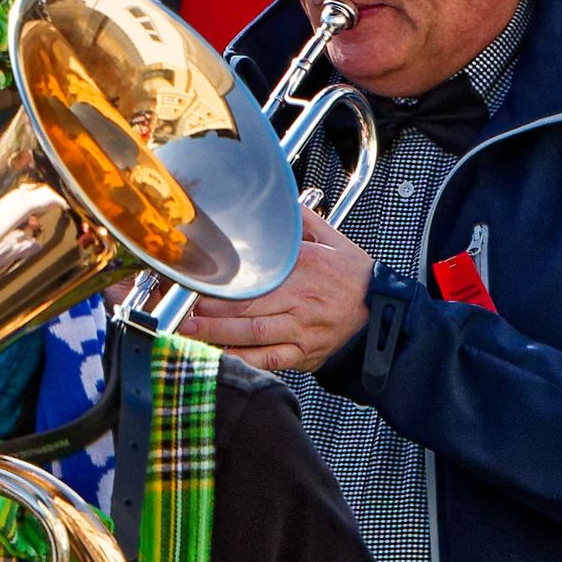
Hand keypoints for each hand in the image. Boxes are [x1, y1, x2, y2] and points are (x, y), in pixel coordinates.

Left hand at [177, 205, 374, 371]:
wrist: (384, 315)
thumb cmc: (356, 280)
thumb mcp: (334, 241)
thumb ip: (302, 222)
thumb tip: (279, 202)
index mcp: (303, 268)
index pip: (253, 274)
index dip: (220, 280)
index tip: (195, 279)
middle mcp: (300, 299)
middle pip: (244, 305)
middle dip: (207, 309)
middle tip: (177, 308)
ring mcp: (301, 330)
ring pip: (251, 333)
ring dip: (215, 334)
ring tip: (186, 331)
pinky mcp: (302, 353)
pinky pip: (268, 359)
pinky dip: (241, 360)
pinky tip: (219, 357)